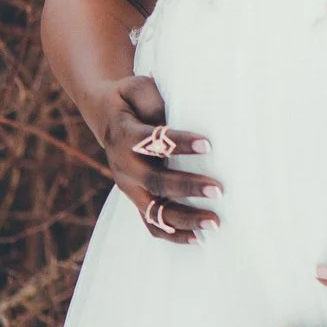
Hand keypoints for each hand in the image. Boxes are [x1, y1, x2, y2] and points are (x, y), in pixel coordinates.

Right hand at [90, 73, 220, 243]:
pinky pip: (151, 223)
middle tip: (219, 189)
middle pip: (156, 182)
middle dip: (187, 186)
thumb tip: (168, 118)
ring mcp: (130, 187)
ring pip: (155, 210)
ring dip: (185, 218)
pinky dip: (173, 234)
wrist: (107, 116)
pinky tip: (197, 239)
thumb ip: (151, 98)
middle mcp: (124, 166)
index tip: (208, 144)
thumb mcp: (136, 87)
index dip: (179, 143)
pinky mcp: (137, 199)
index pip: (153, 142)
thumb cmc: (130, 99)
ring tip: (215, 222)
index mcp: (124, 136)